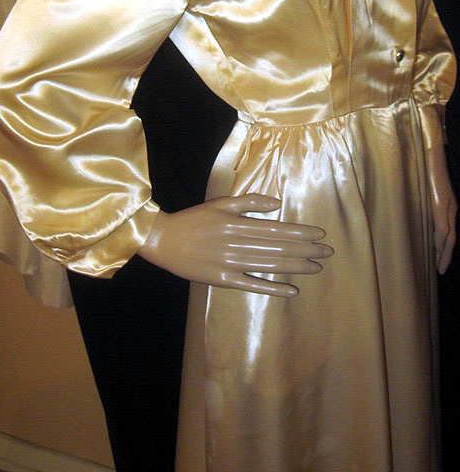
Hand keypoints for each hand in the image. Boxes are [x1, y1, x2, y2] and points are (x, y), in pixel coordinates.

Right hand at [137, 194, 332, 295]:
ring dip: (295, 267)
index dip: (301, 233)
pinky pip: (252, 284)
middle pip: (278, 248)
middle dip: (306, 250)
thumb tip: (277, 203)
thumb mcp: (220, 203)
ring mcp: (230, 263)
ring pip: (270, 265)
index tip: (321, 234)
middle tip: (328, 252)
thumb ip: (249, 202)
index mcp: (238, 223)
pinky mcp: (223, 279)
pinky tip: (292, 290)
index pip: (277, 229)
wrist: (164, 240)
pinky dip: (273, 287)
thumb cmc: (194, 219)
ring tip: (317, 267)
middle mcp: (238, 243)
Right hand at [425, 144, 456, 274]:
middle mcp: (451, 208)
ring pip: (449, 236)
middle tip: (440, 270)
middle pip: (451, 239)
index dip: (445, 248)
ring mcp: (448, 206)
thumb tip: (415, 216)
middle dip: (446, 256)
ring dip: (445, 253)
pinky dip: (441, 240)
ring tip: (440, 266)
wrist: (430, 154)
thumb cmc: (425, 169)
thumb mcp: (426, 190)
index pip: (449, 233)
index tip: (439, 260)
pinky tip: (437, 249)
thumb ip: (425, 203)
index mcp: (448, 205)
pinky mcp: (442, 204)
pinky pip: (443, 227)